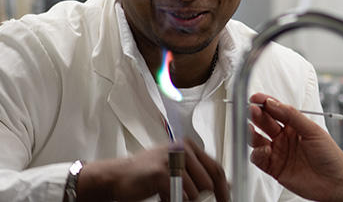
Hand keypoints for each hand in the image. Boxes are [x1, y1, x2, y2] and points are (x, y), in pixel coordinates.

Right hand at [76, 138, 229, 201]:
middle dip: (202, 197)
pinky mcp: (162, 172)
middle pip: (209, 182)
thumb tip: (225, 184)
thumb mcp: (176, 168)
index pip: (216, 168)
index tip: (226, 200)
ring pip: (196, 192)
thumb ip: (198, 173)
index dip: (223, 189)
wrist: (116, 177)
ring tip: (168, 194)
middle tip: (186, 199)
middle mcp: (182, 148)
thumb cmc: (145, 174)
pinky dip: (173, 201)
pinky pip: (181, 196)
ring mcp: (172, 159)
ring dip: (183, 200)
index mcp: (188, 146)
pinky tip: (162, 196)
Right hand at [248, 93, 342, 201]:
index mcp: (294, 125)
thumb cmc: (330, 155)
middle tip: (251, 109)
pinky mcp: (274, 169)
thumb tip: (272, 103)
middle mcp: (284, 138)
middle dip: (257, 115)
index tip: (256, 98)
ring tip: (250, 128)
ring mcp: (278, 153)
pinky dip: (257, 153)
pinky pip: (259, 159)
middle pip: (265, 123)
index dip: (265, 103)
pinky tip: (265, 149)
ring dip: (252, 133)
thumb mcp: (313, 130)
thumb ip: (292, 116)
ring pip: (258, 140)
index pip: (276, 110)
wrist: (336, 182)